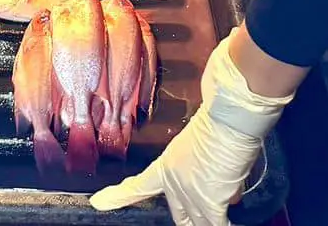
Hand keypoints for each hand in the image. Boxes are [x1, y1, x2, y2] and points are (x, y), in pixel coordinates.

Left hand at [90, 36, 291, 225]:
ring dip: (214, 215)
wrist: (230, 112)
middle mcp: (174, 180)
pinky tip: (227, 219)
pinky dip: (224, 224)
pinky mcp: (210, 202)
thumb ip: (206, 170)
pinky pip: (217, 225)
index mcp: (167, 162)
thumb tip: (226, 194)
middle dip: (192, 217)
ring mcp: (190, 193)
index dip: (118, 197)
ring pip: (201, 222)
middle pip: (180, 214)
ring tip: (227, 194)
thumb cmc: (221, 118)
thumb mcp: (204, 145)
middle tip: (204, 213)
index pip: (138, 185)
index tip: (98, 202)